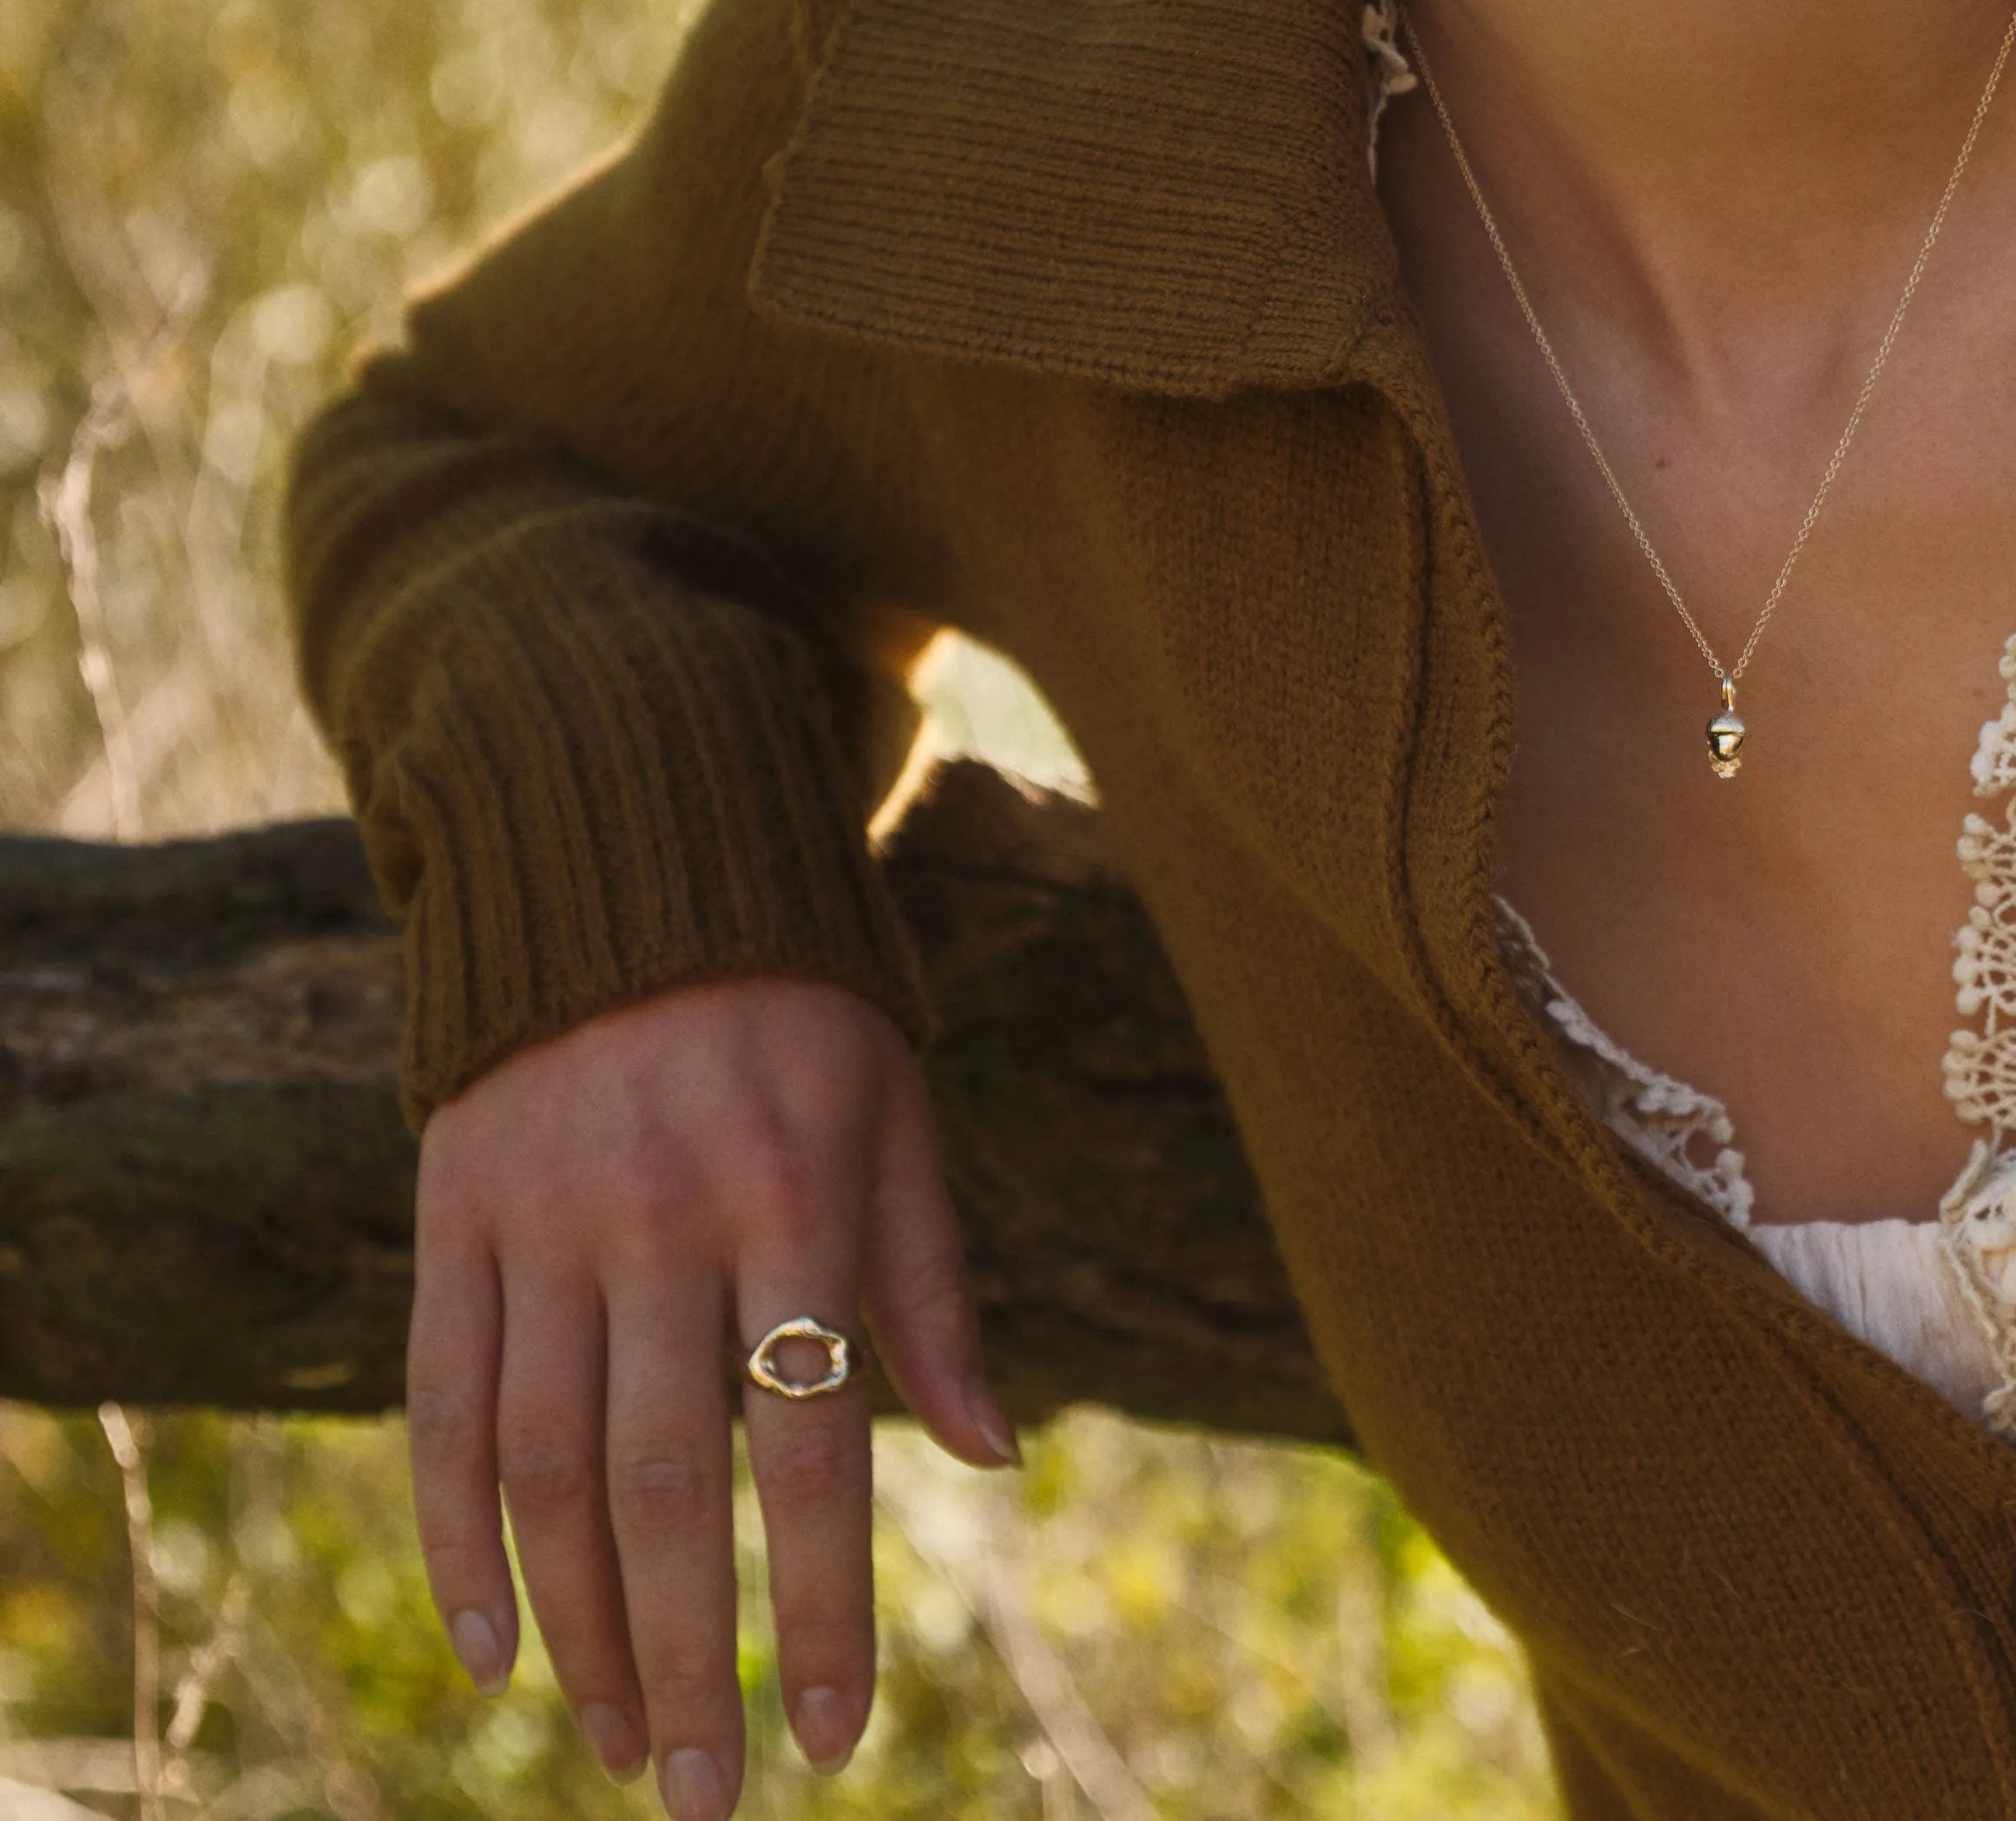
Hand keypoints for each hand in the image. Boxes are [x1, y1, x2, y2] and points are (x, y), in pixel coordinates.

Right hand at [406, 975, 1015, 1814]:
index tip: (839, 1737)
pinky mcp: (451, 1217)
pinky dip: (455, 1542)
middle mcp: (662, 1217)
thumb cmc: (804, 1015)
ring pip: (544, 1470)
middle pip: (667, 1485)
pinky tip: (494, 1651)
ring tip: (613, 1745)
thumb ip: (934, 1289)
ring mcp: (543, 1219)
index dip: (826, 1603)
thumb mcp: (900, 1118)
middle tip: (704, 1802)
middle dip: (688, 1661)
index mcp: (796, 1194)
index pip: (817, 1442)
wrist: (634, 862)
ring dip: (579, 1630)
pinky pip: (439, 1406)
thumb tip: (1002, 1458)